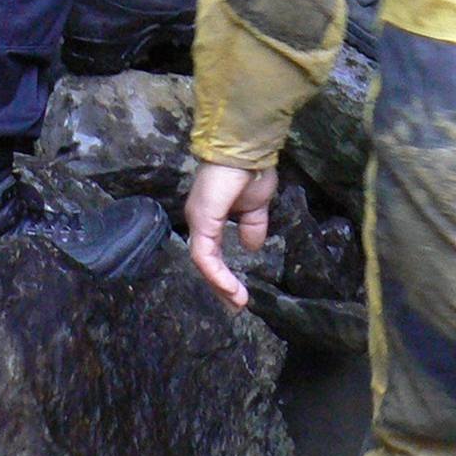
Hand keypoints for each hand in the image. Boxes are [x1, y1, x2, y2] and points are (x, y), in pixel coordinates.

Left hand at [185, 163, 278, 311]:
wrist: (248, 149)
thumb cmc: (253, 170)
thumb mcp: (257, 206)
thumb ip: (253, 226)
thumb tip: (252, 248)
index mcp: (212, 218)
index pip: (213, 253)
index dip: (225, 274)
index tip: (240, 293)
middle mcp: (201, 221)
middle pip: (205, 262)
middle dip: (220, 287)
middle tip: (236, 306)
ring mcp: (199, 221)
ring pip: (203, 262)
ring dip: (220, 285)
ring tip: (237, 301)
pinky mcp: (201, 221)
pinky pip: (205, 255)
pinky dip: (217, 274)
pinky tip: (230, 287)